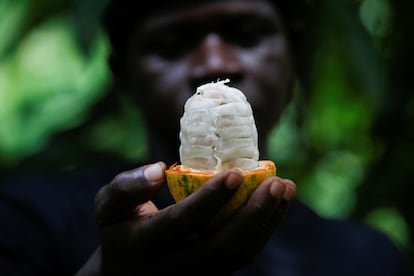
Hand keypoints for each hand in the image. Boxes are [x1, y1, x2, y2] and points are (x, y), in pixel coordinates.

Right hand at [77, 162, 295, 275]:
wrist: (125, 274)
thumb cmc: (119, 230)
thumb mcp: (108, 206)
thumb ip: (127, 186)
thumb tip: (160, 169)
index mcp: (143, 245)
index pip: (181, 223)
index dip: (209, 199)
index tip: (236, 172)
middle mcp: (173, 267)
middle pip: (220, 246)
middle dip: (252, 213)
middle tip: (277, 182)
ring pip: (239, 255)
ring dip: (266, 222)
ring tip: (285, 188)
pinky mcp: (212, 275)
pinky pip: (242, 256)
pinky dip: (263, 230)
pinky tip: (275, 205)